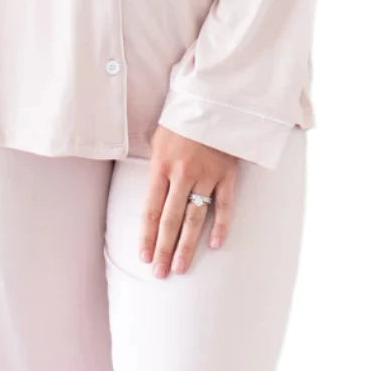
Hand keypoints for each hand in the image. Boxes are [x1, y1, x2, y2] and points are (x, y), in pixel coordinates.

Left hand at [140, 125, 238, 277]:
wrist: (214, 97)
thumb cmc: (182, 117)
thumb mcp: (159, 137)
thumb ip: (156, 165)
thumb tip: (149, 192)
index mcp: (161, 165)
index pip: (150, 209)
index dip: (146, 235)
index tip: (143, 257)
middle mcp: (182, 174)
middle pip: (170, 220)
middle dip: (163, 249)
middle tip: (159, 273)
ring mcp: (207, 175)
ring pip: (195, 217)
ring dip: (187, 245)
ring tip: (180, 267)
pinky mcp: (228, 173)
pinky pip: (224, 205)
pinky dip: (221, 225)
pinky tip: (215, 245)